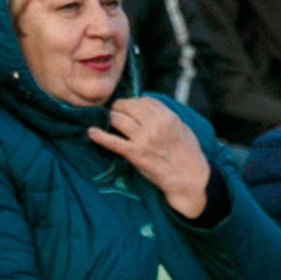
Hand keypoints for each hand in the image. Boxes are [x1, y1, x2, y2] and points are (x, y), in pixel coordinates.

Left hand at [86, 96, 211, 217]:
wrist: (189, 179)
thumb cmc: (188, 154)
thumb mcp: (182, 128)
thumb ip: (166, 117)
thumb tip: (149, 108)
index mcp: (168, 117)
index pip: (144, 100)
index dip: (134, 101)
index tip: (128, 105)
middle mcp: (155, 125)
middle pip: (128, 106)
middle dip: (118, 106)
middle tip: (114, 110)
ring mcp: (143, 139)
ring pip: (118, 119)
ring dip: (108, 117)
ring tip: (104, 118)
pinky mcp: (135, 154)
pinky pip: (113, 142)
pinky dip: (100, 136)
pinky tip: (91, 132)